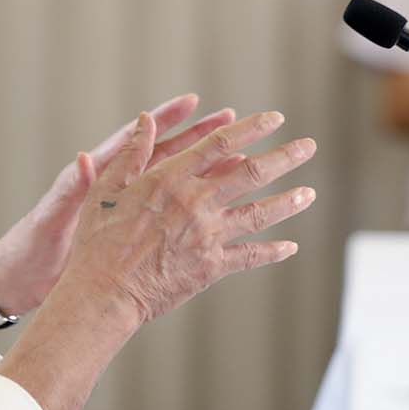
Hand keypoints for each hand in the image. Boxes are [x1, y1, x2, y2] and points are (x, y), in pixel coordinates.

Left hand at [0, 94, 237, 315]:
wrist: (21, 281)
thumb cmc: (32, 247)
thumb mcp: (52, 217)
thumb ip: (72, 188)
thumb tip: (84, 157)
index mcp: (100, 178)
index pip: (137, 141)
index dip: (164, 121)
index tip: (193, 101)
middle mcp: (119, 192)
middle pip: (168, 158)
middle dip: (201, 139)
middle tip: (234, 121)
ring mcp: (129, 214)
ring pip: (179, 189)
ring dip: (210, 176)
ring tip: (245, 162)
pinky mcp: (134, 240)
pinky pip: (175, 224)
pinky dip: (199, 219)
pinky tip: (228, 218)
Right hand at [59, 110, 316, 325]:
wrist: (105, 290)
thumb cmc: (99, 239)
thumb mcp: (107, 187)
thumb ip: (132, 152)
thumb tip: (145, 119)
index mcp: (172, 178)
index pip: (222, 144)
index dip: (252, 128)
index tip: (275, 118)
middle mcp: (196, 202)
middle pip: (251, 173)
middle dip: (284, 157)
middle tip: (308, 146)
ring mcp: (208, 235)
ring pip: (259, 213)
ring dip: (288, 201)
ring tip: (309, 193)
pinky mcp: (212, 266)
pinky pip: (251, 256)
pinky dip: (273, 251)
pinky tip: (291, 246)